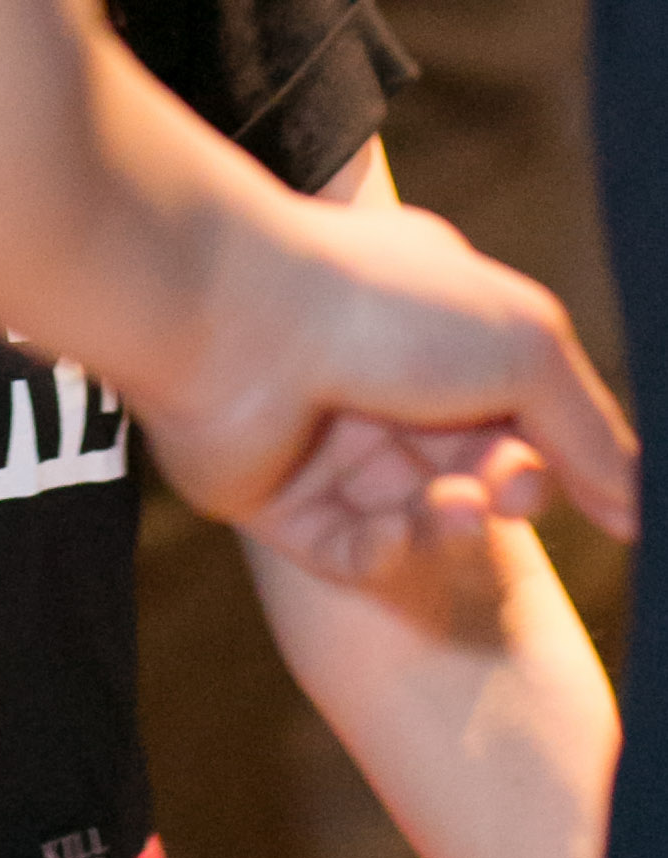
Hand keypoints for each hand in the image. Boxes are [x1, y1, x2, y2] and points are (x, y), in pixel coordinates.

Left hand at [135, 197, 635, 576]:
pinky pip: (356, 552)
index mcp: (433, 315)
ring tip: (455, 507)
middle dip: (512, 487)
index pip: (518, 400)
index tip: (598, 491)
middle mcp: (379, 373)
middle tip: (509, 489)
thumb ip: (589, 430)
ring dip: (454, 522)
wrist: (231, 322)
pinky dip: (390, 552)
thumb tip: (633, 507)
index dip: (557, 446)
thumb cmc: (377, 305)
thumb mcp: (525, 344)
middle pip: (476, 466)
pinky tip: (399, 530)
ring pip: (423, 514)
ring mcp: (324, 438)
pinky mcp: (278, 499)